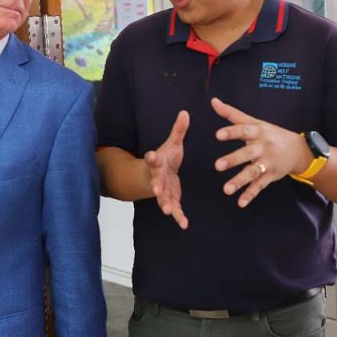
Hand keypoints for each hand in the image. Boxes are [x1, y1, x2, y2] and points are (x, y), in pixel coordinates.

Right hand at [144, 110, 189, 228]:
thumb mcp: (172, 144)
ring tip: (167, 210)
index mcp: (157, 162)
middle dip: (155, 186)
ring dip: (164, 204)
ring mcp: (162, 191)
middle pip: (155, 181)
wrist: (157, 176)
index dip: (152, 158)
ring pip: (162, 198)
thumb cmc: (166, 159)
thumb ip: (178, 131)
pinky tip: (184, 225)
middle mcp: (157, 178)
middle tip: (155, 189)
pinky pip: (174, 209)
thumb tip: (185, 112)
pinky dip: (178, 217)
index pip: (153, 159)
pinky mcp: (170, 200)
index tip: (151, 156)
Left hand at [211, 97, 311, 207]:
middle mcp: (262, 147)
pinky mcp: (270, 176)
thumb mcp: (253, 121)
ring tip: (226, 190)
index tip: (217, 135)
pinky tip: (240, 202)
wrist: (298, 150)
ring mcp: (267, 163)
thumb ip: (231, 114)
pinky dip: (250, 194)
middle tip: (217, 166)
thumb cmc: (269, 133)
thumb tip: (213, 101)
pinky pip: (259, 186)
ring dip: (239, 181)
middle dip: (233, 160)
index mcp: (257, 132)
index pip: (244, 130)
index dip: (231, 132)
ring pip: (252, 173)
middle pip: (247, 154)